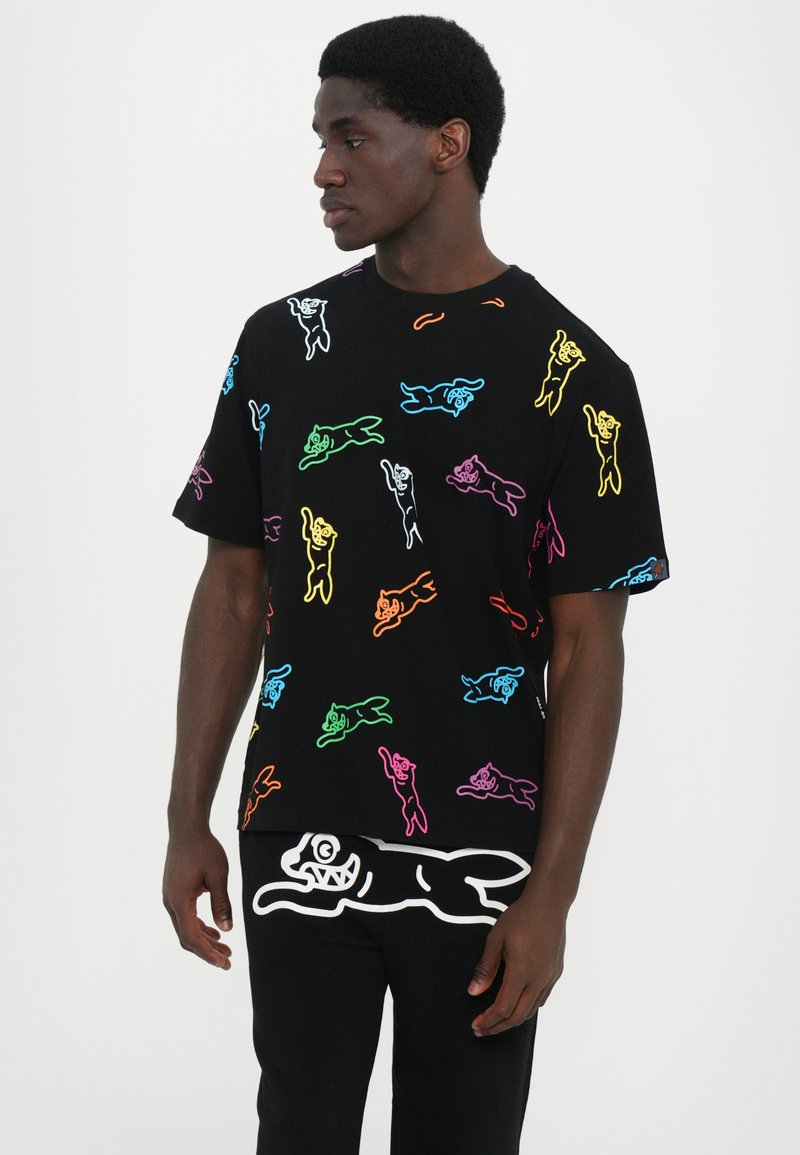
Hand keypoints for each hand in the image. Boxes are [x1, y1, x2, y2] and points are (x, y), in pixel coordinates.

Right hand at [162, 827, 233, 968]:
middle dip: (207, 951)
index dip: (207, 953)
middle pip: (187, 937)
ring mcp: (170, 897)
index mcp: (179, 901)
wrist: (186, 828)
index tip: (224, 963)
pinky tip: (214, 929)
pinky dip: (199, 926)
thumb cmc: (204, 848)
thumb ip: (222, 904)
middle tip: (228, 960)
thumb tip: (227, 930)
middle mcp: (171, 903)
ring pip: (186, 927)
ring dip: (204, 939)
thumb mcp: (219, 876)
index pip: (191, 937)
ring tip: (225, 948)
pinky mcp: (174, 891)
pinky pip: (185, 916)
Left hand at [468, 891, 566, 1035]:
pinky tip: (517, 1003)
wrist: (549, 903)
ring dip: (513, 1019)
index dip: (488, 1021)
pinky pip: (541, 998)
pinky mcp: (555, 972)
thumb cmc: (521, 917)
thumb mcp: (496, 939)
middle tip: (482, 1029)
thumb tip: (474, 991)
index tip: (477, 1025)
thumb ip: (485, 968)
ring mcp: (550, 977)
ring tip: (497, 1020)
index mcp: (522, 972)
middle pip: (518, 1016)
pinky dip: (527, 1007)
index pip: (503, 1008)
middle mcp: (539, 979)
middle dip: (498, 1027)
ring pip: (532, 1010)